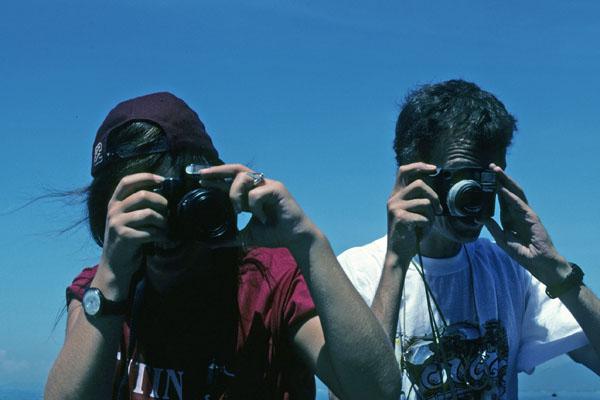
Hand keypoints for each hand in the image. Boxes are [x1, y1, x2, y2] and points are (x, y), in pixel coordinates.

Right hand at [99, 173, 168, 295]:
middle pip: (142, 195)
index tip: (162, 180)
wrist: (115, 264)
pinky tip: (164, 238)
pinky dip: (161, 235)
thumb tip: (163, 194)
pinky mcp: (124, 237)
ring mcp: (117, 224)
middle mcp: (114, 210)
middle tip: (168, 210)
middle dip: (161, 201)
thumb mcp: (127, 219)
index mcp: (114, 203)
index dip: (145, 177)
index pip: (127, 181)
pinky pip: (150, 232)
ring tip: (166, 227)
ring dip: (163, 220)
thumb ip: (137, 205)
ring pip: (148, 213)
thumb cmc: (127, 239)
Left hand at [198, 164, 315, 248]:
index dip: (215, 178)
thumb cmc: (274, 234)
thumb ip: (230, 237)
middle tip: (202, 176)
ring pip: (244, 178)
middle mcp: (260, 185)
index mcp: (251, 193)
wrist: (295, 239)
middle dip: (218, 171)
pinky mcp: (278, 189)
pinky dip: (254, 206)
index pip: (231, 180)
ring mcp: (269, 185)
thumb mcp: (246, 235)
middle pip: (236, 169)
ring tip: (239, 210)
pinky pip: (257, 193)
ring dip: (236, 194)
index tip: (199, 179)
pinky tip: (261, 217)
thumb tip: (211, 243)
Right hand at [386, 162, 441, 262]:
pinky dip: (427, 226)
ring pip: (425, 202)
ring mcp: (395, 208)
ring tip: (425, 225)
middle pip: (420, 184)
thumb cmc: (410, 232)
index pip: (404, 171)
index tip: (433, 168)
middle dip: (434, 196)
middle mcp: (393, 199)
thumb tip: (435, 190)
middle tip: (438, 209)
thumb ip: (420, 199)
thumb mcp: (414, 212)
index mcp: (396, 195)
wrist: (399, 253)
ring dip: (431, 215)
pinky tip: (419, 232)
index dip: (419, 166)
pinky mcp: (400, 218)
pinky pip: (424, 217)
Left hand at [483, 164, 569, 284]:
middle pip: (508, 191)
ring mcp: (526, 213)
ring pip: (515, 193)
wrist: (538, 262)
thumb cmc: (522, 252)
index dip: (494, 187)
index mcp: (510, 217)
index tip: (485, 177)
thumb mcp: (502, 239)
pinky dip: (511, 196)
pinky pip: (520, 204)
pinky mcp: (532, 218)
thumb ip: (493, 227)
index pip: (501, 198)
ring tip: (496, 171)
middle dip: (500, 178)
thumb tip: (481, 217)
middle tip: (490, 166)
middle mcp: (518, 212)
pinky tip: (503, 190)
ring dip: (506, 181)